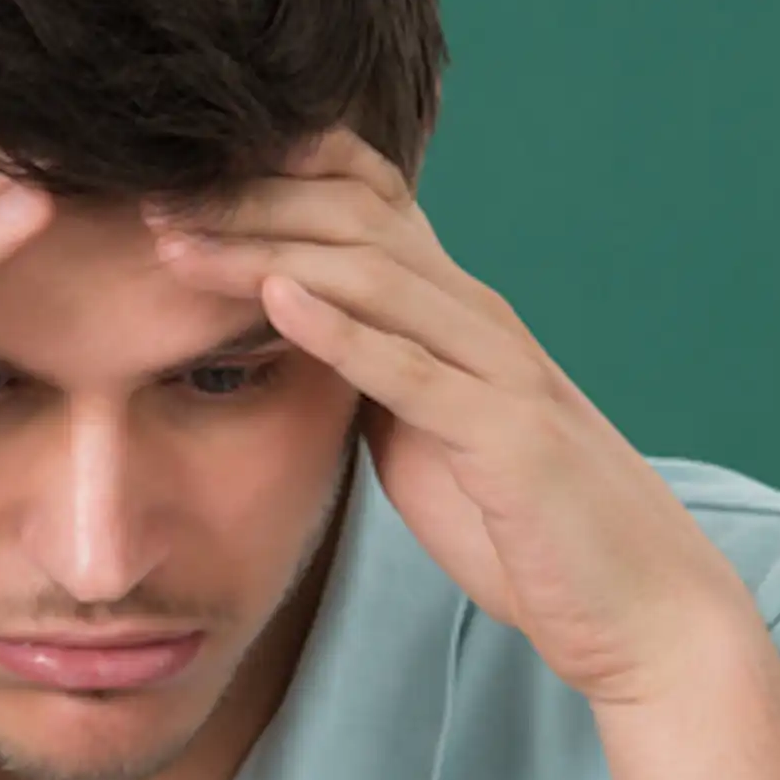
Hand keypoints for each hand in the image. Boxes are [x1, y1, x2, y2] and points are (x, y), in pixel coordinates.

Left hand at [149, 131, 759, 710]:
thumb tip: (295, 344)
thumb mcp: (427, 440)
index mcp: (457, 316)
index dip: (275, 172)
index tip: (172, 175)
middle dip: (246, 200)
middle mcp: (480, 321)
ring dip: (266, 250)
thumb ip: (373, 381)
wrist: (637, 607)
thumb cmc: (527, 529)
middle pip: (356, 219)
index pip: (369, 201)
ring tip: (176, 240)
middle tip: (142, 195)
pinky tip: (276, 300)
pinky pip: (415, 372)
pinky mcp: (508, 439)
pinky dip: (343, 330)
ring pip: (375, 278)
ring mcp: (499, 372)